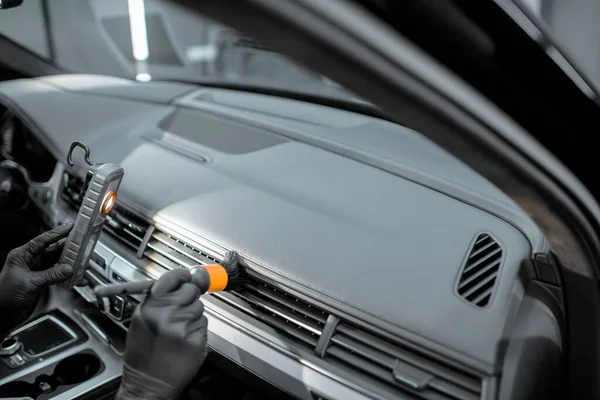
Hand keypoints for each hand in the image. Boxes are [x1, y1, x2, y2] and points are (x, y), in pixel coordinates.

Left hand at [0, 222, 73, 337]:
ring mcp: (37, 270)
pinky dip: (68, 277)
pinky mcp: (43, 280)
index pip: (42, 240)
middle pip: (54, 250)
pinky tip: (77, 279)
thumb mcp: (30, 284)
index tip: (71, 227)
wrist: (3, 317)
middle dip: (69, 249)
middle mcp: (31, 261)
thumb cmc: (5, 298)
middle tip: (84, 244)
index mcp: (22, 256)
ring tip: (83, 263)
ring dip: (71, 264)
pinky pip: (59, 275)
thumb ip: (51, 275)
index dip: (57, 233)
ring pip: (58, 262)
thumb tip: (69, 268)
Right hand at [116, 268, 207, 399]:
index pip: (173, 277)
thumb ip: (159, 299)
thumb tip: (182, 279)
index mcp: (149, 307)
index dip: (182, 275)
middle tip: (178, 311)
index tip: (187, 275)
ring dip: (192, 315)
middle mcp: (165, 314)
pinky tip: (184, 340)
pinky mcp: (196, 339)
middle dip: (188, 298)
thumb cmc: (143, 354)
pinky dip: (197, 329)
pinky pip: (203, 323)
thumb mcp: (141, 320)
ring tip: (178, 330)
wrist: (147, 384)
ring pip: (199, 307)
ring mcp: (182, 327)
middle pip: (191, 290)